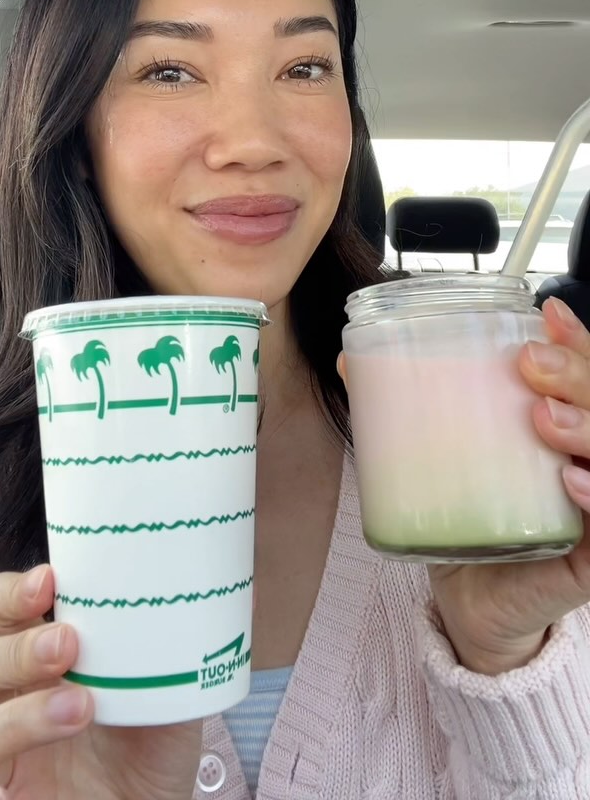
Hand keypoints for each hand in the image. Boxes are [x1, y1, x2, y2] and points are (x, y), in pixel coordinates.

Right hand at [0, 564, 202, 799]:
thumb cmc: (153, 743)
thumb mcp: (167, 685)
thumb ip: (166, 644)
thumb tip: (210, 589)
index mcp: (36, 658)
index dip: (10, 592)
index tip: (50, 581)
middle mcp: (9, 704)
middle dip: (14, 651)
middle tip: (68, 644)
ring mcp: (3, 762)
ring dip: (18, 720)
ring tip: (80, 710)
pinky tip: (10, 794)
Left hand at [421, 297, 589, 673]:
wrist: (472, 604)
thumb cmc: (465, 519)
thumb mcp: (438, 455)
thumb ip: (406, 409)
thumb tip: (350, 359)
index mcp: (562, 425)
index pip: (586, 373)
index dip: (578, 340)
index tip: (548, 312)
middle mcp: (587, 461)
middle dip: (577, 372)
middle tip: (530, 362)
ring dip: (586, 426)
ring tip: (542, 417)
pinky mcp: (589, 560)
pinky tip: (570, 481)